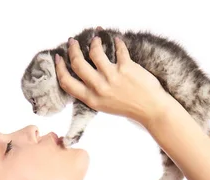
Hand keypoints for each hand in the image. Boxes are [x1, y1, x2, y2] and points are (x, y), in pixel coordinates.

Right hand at [55, 36, 171, 125]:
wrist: (151, 109)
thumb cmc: (129, 108)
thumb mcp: (104, 105)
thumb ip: (92, 92)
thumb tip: (83, 73)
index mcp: (91, 99)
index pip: (67, 82)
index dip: (60, 68)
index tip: (59, 58)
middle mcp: (99, 88)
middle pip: (78, 63)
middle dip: (73, 49)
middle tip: (73, 42)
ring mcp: (112, 76)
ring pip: (95, 51)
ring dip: (94, 41)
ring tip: (96, 38)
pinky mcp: (126, 67)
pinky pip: (118, 49)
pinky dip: (117, 42)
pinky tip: (116, 40)